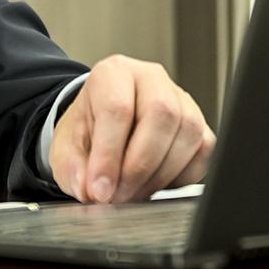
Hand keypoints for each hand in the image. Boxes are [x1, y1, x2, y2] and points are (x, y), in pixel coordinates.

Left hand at [49, 56, 213, 203]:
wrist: (101, 126)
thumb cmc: (86, 131)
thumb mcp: (65, 148)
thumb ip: (72, 169)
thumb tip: (90, 189)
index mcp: (113, 73)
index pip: (118, 109)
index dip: (109, 156)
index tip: (100, 190)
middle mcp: (151, 78)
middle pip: (162, 114)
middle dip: (139, 166)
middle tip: (120, 195)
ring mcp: (181, 98)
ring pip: (188, 132)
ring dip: (160, 174)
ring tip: (134, 193)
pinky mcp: (199, 123)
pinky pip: (203, 150)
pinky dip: (182, 176)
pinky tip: (156, 184)